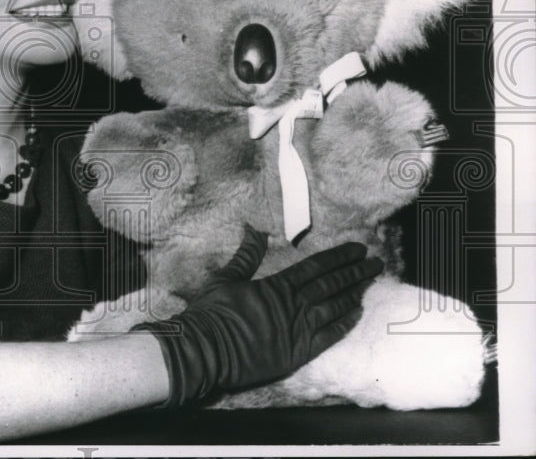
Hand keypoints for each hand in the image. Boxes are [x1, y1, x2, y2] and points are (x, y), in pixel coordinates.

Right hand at [134, 226, 382, 407]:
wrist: (206, 350)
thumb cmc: (212, 313)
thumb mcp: (226, 277)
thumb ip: (246, 255)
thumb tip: (253, 230)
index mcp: (277, 285)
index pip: (316, 266)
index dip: (340, 257)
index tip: (359, 249)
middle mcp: (293, 305)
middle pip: (332, 285)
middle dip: (356, 273)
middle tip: (376, 263)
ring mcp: (298, 330)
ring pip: (335, 309)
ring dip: (355, 295)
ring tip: (371, 284)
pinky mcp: (297, 353)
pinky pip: (328, 337)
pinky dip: (344, 324)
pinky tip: (357, 314)